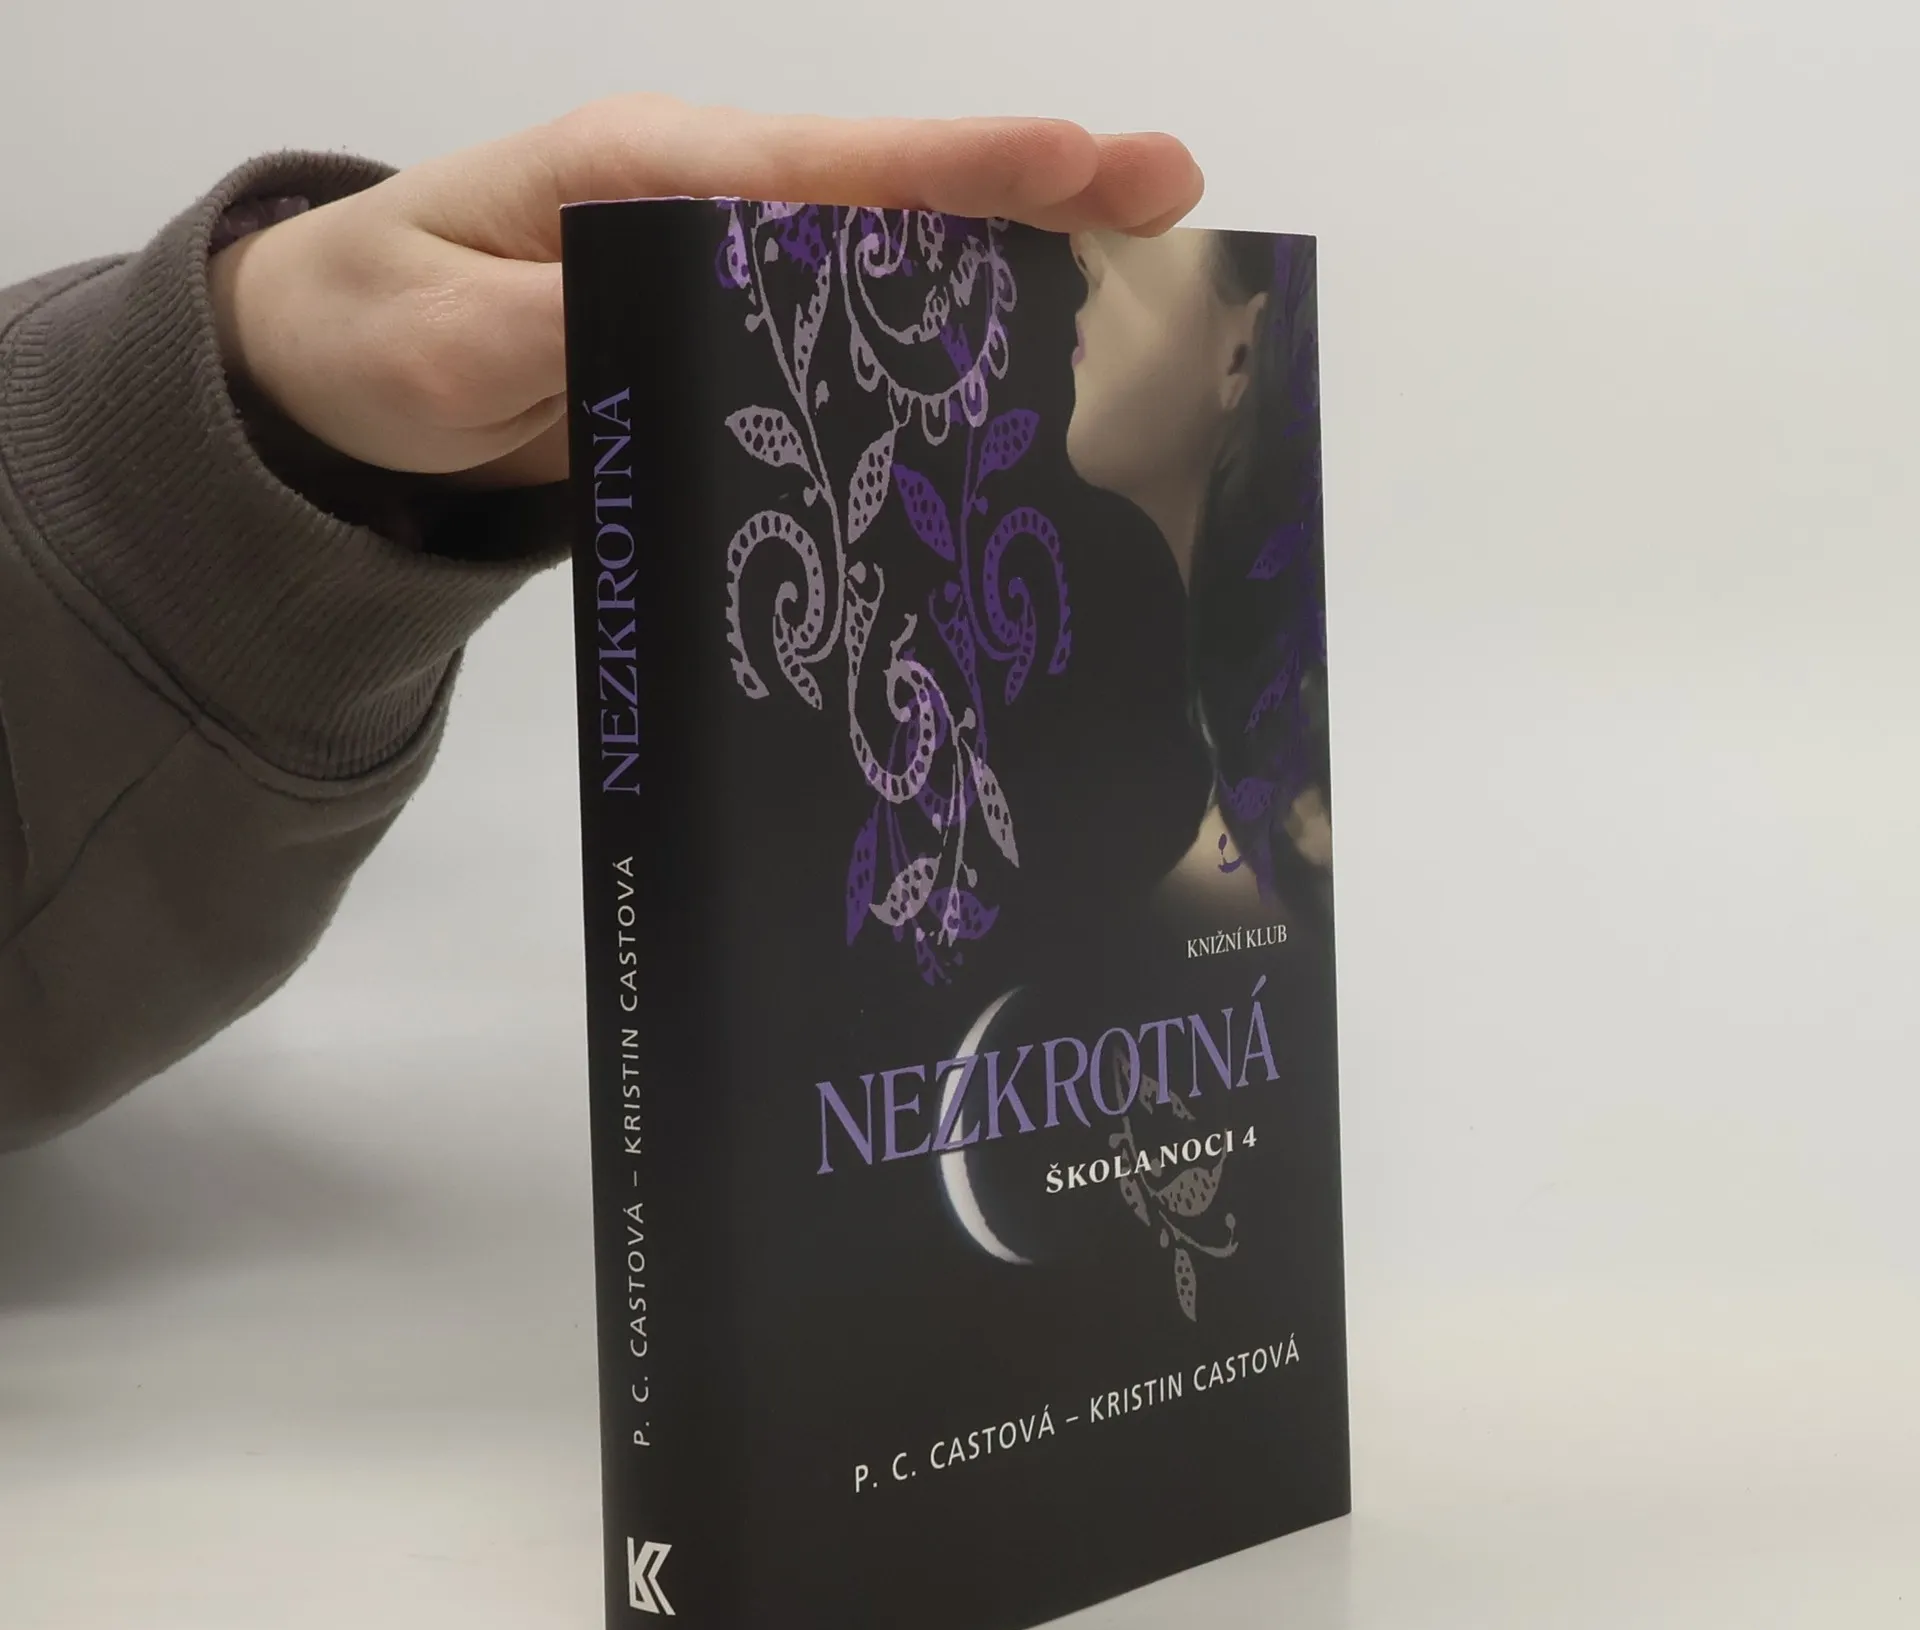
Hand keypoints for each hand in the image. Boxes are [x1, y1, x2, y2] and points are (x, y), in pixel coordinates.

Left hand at [208, 97, 1203, 488]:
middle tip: (1170, 189)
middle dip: (1030, 187)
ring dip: (1016, 253)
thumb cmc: (372, 336)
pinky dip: (949, 323)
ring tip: (1150, 259)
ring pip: (890, 249)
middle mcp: (703, 202)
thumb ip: (548, 331)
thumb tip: (677, 315)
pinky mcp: (731, 332)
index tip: (1070, 161)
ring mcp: (725, 267)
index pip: (819, 167)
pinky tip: (1030, 353)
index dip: (949, 169)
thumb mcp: (437, 345)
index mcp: (640, 175)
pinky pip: (856, 320)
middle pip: (889, 190)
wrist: (336, 377)